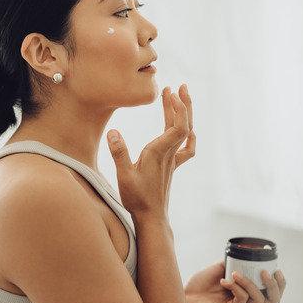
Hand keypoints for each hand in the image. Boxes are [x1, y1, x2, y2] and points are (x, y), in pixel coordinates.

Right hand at [107, 85, 195, 217]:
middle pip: (184, 124)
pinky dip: (188, 135)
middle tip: (178, 86)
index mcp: (159, 152)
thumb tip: (113, 132)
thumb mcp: (124, 176)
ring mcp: (172, 159)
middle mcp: (169, 153)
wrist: (151, 217)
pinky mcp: (170, 165)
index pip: (178, 127)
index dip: (178, 108)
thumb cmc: (137, 198)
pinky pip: (185, 147)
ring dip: (182, 113)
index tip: (170, 92)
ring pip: (184, 132)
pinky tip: (187, 129)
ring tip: (176, 96)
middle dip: (183, 103)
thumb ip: (119, 153)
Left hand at [184, 261, 286, 302]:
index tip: (276, 269)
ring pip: (258, 299)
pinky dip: (236, 286)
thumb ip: (232, 263)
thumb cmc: (199, 285)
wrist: (183, 295)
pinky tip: (224, 281)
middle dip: (273, 285)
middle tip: (264, 272)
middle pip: (273, 300)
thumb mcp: (219, 269)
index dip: (280, 284)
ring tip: (234, 273)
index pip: (272, 294)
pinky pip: (242, 299)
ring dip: (249, 282)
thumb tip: (243, 251)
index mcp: (247, 295)